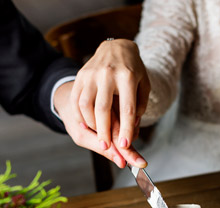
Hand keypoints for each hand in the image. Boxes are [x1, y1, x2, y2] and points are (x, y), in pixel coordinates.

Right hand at [55, 39, 149, 167]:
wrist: (115, 48)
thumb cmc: (132, 71)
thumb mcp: (143, 85)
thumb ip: (140, 105)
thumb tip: (132, 127)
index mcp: (127, 77)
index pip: (127, 109)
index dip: (126, 129)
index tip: (125, 145)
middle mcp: (107, 74)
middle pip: (103, 109)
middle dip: (104, 132)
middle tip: (107, 147)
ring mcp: (91, 74)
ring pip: (86, 105)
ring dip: (91, 124)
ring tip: (98, 134)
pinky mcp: (80, 76)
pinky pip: (76, 100)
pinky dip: (80, 115)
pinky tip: (86, 124)